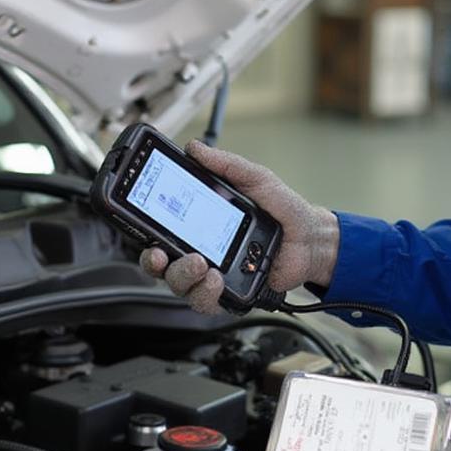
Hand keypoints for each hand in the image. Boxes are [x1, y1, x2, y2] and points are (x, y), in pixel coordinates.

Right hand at [138, 140, 338, 314]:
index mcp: (199, 223)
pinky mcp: (229, 293)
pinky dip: (206, 293)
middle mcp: (201, 251)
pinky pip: (206, 302)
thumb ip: (225, 165)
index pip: (162, 229)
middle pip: (161, 264)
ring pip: (179, 286)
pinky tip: (216, 280)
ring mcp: (213, 274)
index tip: (140, 223)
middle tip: (161, 253)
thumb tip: (195, 148)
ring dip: (182, 276)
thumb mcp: (254, 178)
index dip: (144, 230)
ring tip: (201, 264)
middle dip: (153, 261)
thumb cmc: (283, 209)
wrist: (310, 236)